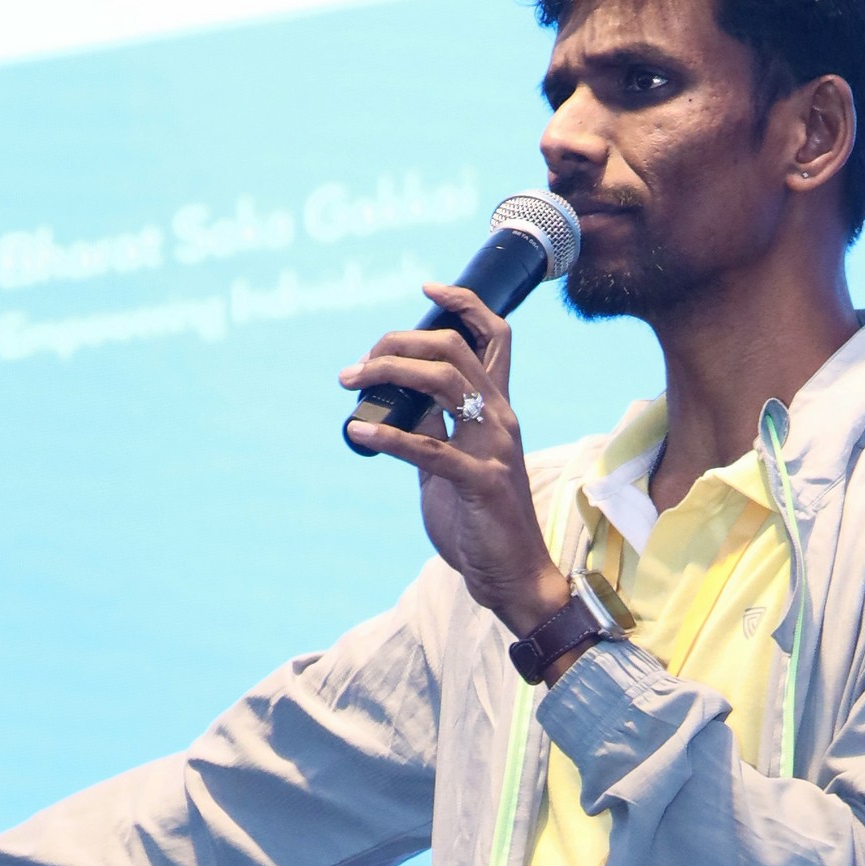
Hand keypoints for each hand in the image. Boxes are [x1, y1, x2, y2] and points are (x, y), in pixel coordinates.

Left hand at [338, 288, 568, 641]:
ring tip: (351, 383)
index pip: (494, 335)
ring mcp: (495, 449)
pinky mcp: (482, 484)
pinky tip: (358, 433)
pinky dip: (389, 437)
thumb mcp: (448, 466)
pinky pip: (430, 450)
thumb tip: (392, 403)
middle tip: (358, 365)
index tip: (427, 287)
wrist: (513, 578)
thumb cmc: (480, 523)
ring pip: (445, 382)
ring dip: (390, 373)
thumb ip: (430, 431)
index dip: (464, 302)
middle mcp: (502, 419)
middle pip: (455, 348)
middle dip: (401, 340)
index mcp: (498, 410)